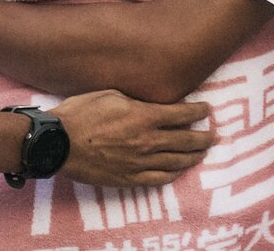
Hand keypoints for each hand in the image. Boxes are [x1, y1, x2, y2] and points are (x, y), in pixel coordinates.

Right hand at [53, 91, 214, 187]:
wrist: (59, 143)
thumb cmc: (82, 113)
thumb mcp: (111, 94)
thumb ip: (137, 99)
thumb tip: (152, 102)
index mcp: (143, 116)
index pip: (181, 115)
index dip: (197, 112)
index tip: (206, 110)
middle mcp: (147, 141)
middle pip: (185, 141)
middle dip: (203, 138)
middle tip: (214, 136)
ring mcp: (139, 163)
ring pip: (176, 162)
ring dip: (193, 157)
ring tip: (202, 153)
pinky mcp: (129, 179)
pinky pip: (158, 179)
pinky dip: (173, 174)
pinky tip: (178, 171)